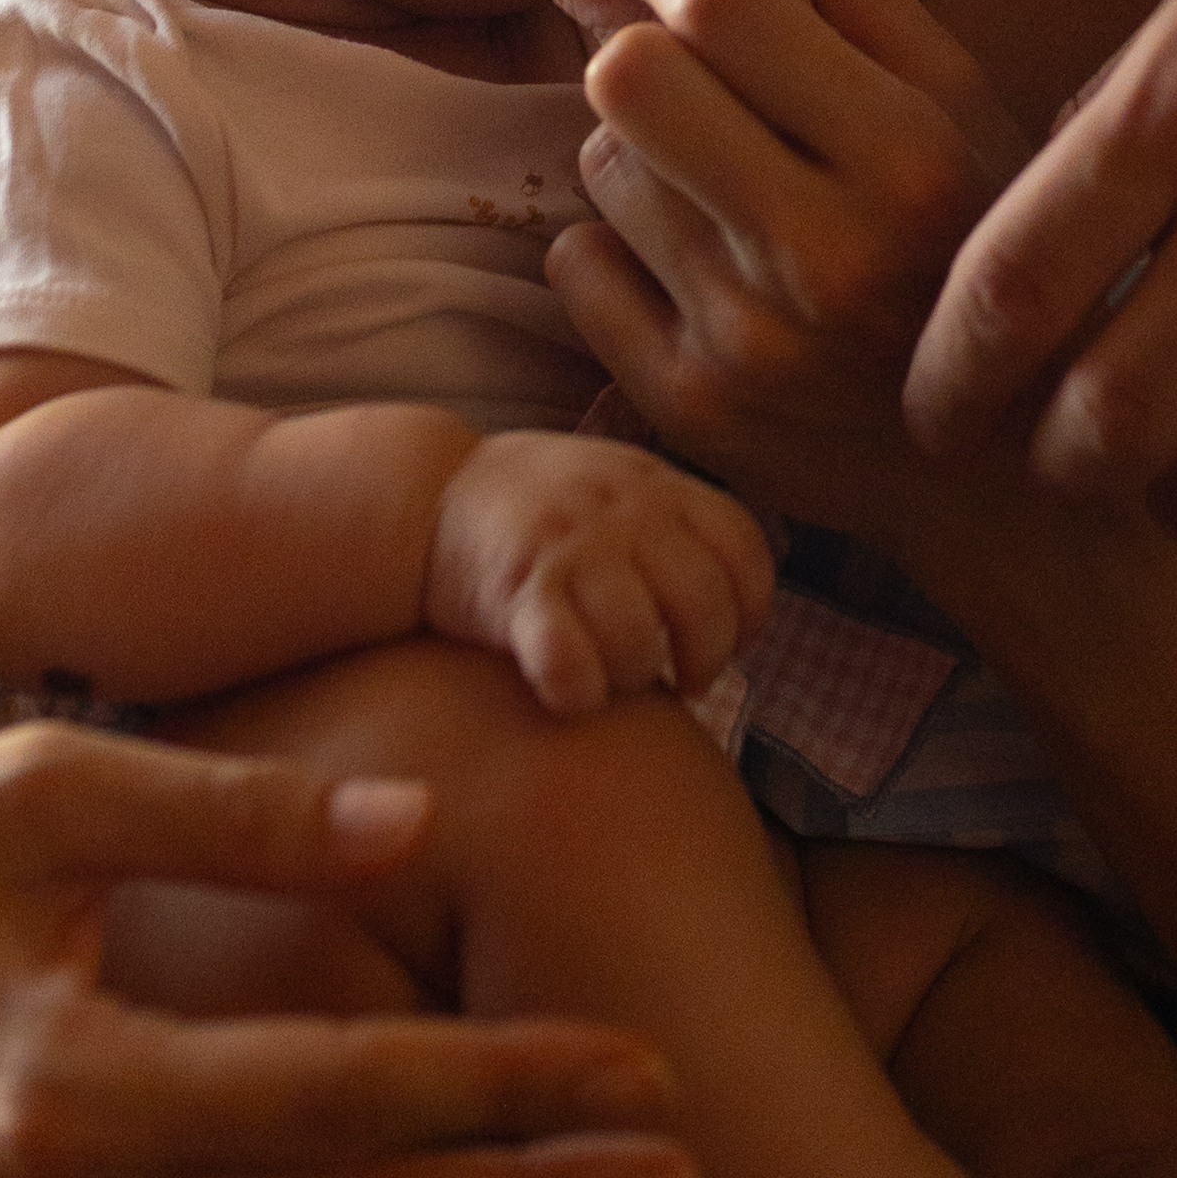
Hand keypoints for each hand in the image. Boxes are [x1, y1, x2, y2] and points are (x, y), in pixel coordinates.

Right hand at [422, 431, 776, 712]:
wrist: (424, 495)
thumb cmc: (538, 510)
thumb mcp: (619, 486)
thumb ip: (678, 525)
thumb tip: (746, 601)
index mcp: (657, 484)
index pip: (744, 550)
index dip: (753, 610)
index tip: (736, 642)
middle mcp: (622, 510)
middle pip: (703, 603)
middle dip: (707, 658)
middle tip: (686, 680)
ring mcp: (569, 548)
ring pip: (639, 641)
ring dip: (635, 677)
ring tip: (617, 677)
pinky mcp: (515, 593)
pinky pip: (569, 665)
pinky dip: (578, 693)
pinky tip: (569, 692)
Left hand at [552, 0, 1026, 537]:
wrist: (1004, 480)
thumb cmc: (979, 245)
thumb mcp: (964, 100)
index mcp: (907, 156)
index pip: (721, 1)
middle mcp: (825, 253)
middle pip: (627, 74)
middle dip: (648, 57)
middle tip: (694, 85)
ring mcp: (744, 343)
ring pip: (598, 166)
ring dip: (642, 160)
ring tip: (720, 195)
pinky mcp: (686, 410)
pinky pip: (574, 266)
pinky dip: (616, 254)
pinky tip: (694, 270)